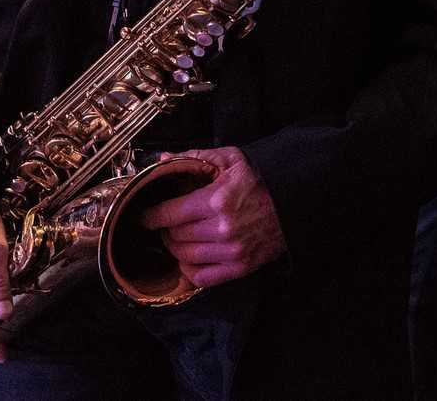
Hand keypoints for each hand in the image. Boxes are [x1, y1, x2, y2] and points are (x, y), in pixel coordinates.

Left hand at [138, 147, 286, 287]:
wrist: (292, 204)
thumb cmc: (258, 181)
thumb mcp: (229, 159)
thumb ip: (194, 158)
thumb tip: (164, 161)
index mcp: (217, 201)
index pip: (170, 214)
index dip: (151, 215)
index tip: (144, 215)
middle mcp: (223, 230)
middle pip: (175, 236)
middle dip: (165, 229)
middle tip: (166, 222)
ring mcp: (232, 252)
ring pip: (184, 257)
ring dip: (175, 247)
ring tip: (177, 236)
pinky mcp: (240, 268)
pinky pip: (202, 278)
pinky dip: (189, 270)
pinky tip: (189, 257)